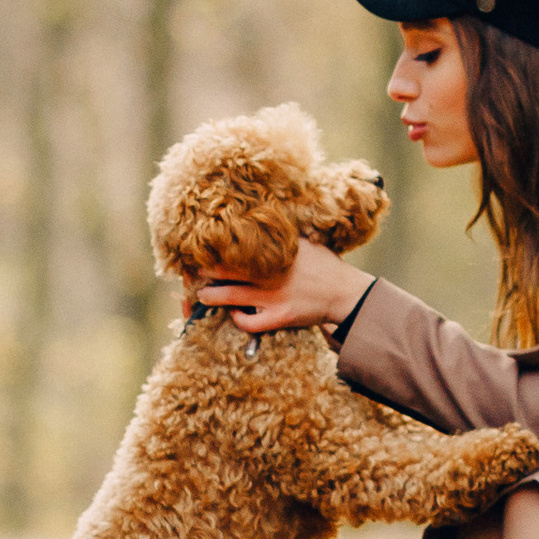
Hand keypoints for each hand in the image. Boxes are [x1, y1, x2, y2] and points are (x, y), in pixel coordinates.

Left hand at [195, 237, 367, 332]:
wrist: (344, 292)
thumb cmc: (324, 264)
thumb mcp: (304, 241)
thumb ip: (282, 233)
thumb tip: (263, 215)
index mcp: (274, 251)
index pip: (236, 246)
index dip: (215, 248)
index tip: (202, 246)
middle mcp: (269, 273)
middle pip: (224, 270)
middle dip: (204, 271)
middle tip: (193, 271)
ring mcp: (272, 297)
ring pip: (229, 297)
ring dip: (210, 296)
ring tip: (202, 295)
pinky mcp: (279, 317)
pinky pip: (248, 322)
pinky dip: (237, 319)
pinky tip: (235, 313)